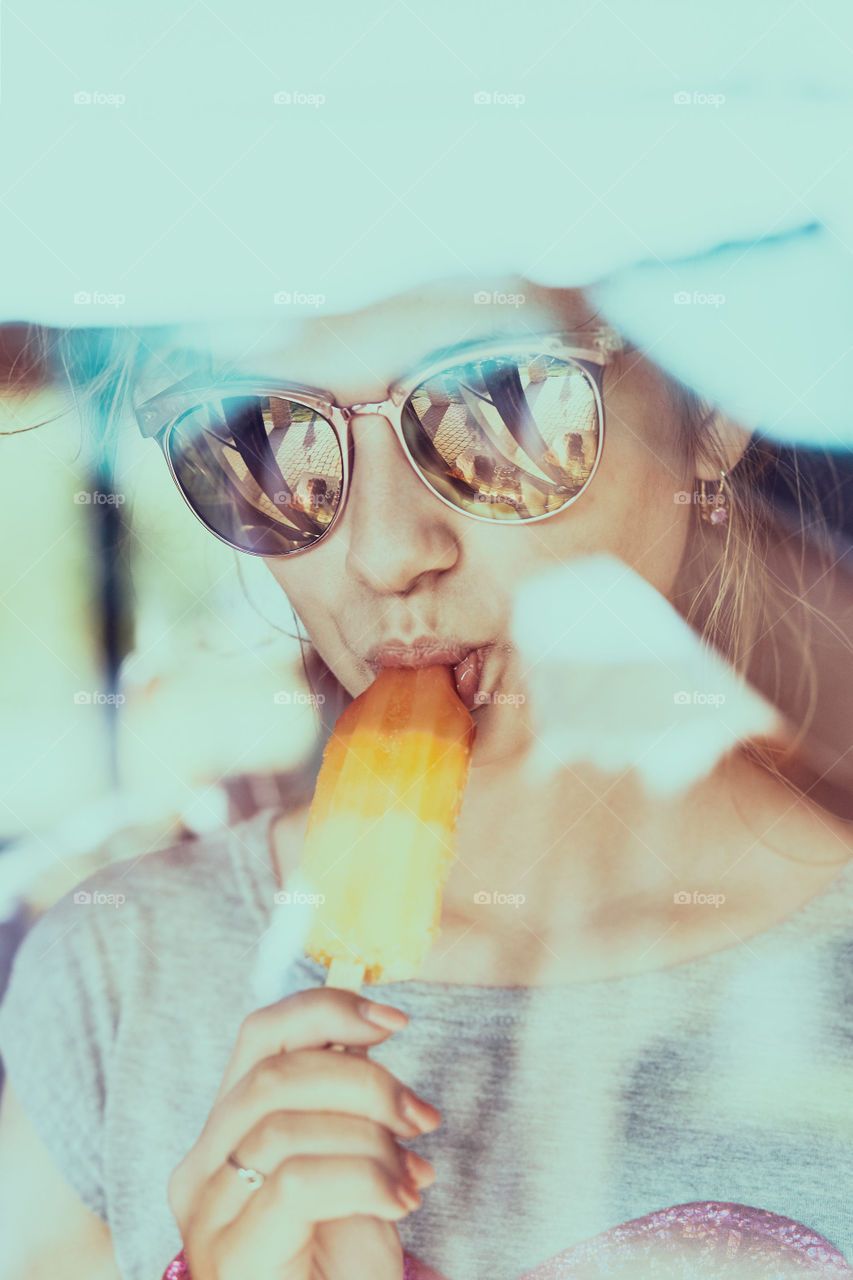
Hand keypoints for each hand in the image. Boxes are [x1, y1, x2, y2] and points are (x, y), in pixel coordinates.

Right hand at [167, 987, 439, 1279]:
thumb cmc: (343, 1262)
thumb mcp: (351, 1162)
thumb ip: (344, 1102)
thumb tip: (369, 1027)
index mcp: (226, 1131)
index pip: (260, 1035)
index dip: (326, 1009)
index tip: (396, 1020)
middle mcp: (200, 1166)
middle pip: (272, 1072)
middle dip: (362, 1078)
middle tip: (420, 1115)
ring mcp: (206, 1213)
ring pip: (283, 1122)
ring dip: (370, 1138)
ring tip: (412, 1174)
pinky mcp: (228, 1254)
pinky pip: (295, 1182)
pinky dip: (364, 1178)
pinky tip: (400, 1203)